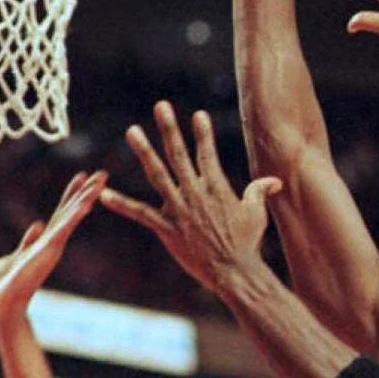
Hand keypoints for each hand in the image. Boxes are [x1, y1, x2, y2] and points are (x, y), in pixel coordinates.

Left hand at [0, 171, 103, 325]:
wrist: (5, 299)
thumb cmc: (9, 280)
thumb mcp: (19, 254)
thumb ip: (29, 240)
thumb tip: (37, 225)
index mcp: (47, 239)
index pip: (63, 211)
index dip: (72, 193)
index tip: (82, 176)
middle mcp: (54, 240)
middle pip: (73, 209)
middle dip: (87, 190)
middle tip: (103, 173)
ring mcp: (53, 244)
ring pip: (72, 216)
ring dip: (86, 198)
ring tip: (99, 183)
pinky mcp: (49, 249)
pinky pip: (65, 228)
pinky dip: (75, 216)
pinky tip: (85, 205)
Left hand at [100, 102, 279, 294]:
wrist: (235, 271)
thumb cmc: (247, 243)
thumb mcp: (256, 214)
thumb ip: (260, 192)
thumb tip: (274, 181)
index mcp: (216, 187)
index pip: (207, 154)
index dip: (203, 133)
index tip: (197, 115)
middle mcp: (195, 193)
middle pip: (179, 154)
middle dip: (170, 128)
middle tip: (160, 106)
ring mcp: (180, 210)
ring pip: (158, 174)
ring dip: (144, 151)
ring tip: (132, 131)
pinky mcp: (167, 229)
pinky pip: (140, 214)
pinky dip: (122, 204)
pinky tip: (103, 194)